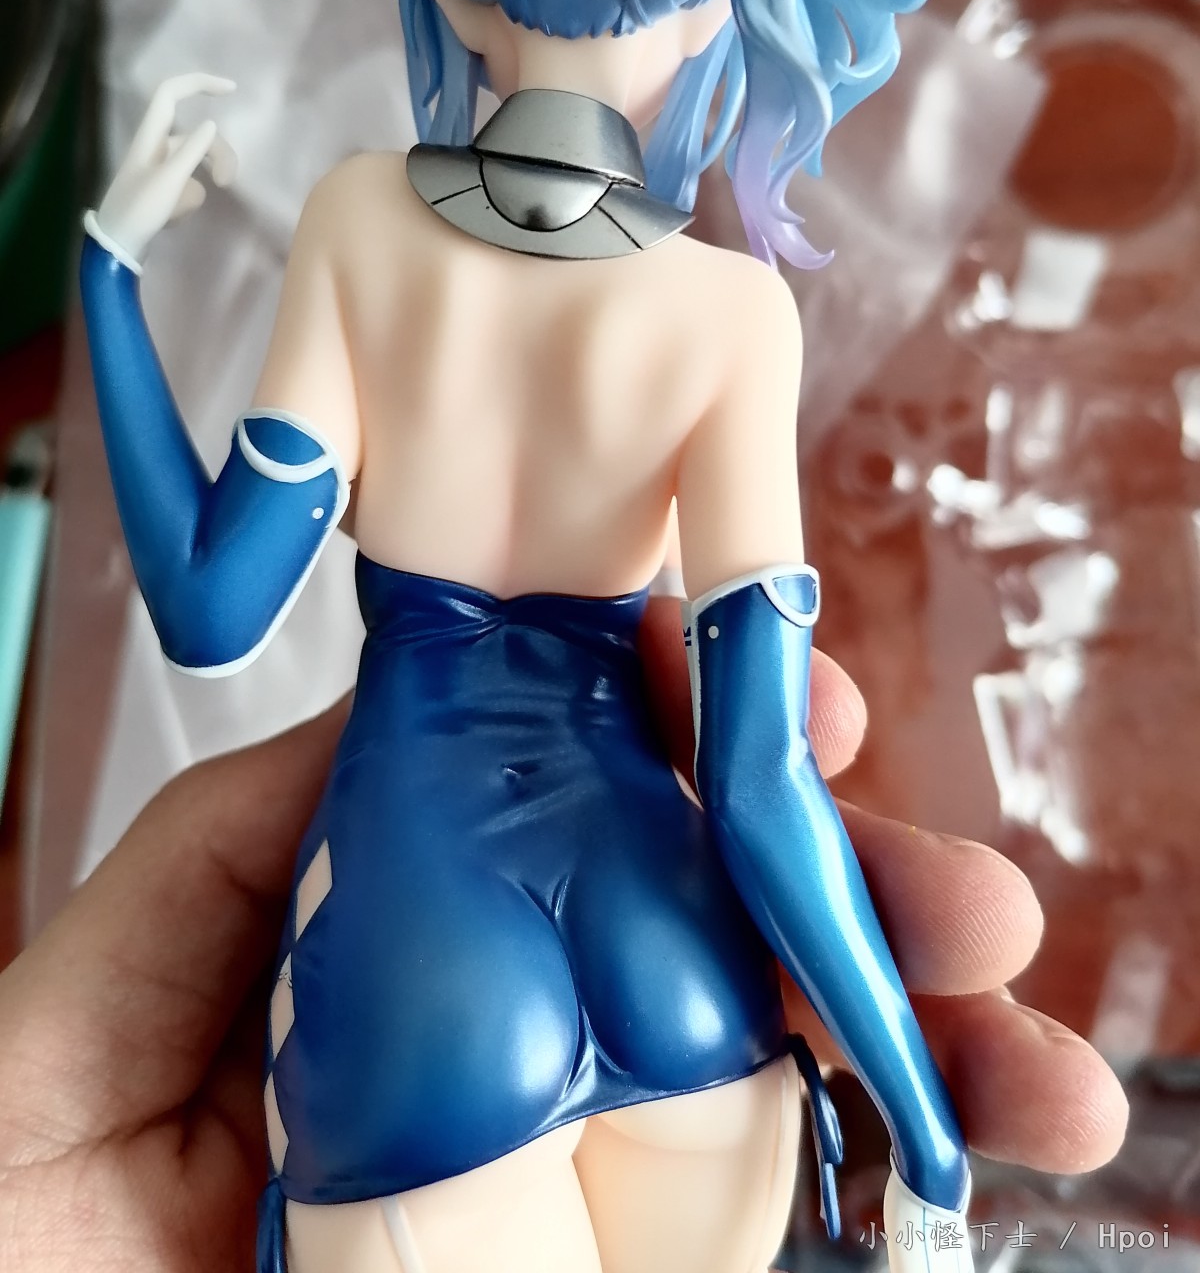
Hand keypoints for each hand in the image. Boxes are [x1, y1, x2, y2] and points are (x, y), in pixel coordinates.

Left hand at [0, 629, 1126, 1271]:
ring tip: (1032, 1066)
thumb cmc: (17, 1216)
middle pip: (696, 940)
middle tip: (974, 906)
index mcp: (390, 935)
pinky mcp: (593, 1247)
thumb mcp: (80, 1014)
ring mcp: (546, 1161)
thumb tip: (407, 718)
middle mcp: (493, 1033)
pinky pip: (732, 1215)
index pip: (571, 813)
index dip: (693, 753)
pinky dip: (848, 1182)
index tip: (801, 719)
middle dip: (848, 904)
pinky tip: (957, 1153)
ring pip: (750, 1083)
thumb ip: (231, 855)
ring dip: (898, 1049)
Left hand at [93, 74, 237, 264]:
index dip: (200, 84)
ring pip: (196, 162)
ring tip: (193, 208)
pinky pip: (188, 184)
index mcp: (150, 136)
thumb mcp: (169, 181)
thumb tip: (212, 124)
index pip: (172, 93)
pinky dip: (187, 199)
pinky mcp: (163, 187)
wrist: (116, 245)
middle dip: (219, 155)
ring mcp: (160, 167)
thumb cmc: (138, 210)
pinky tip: (174, 216)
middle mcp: (156, 146)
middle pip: (197, 136)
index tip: (232, 90)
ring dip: (202, 182)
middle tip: (228, 183)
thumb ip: (192, 151)